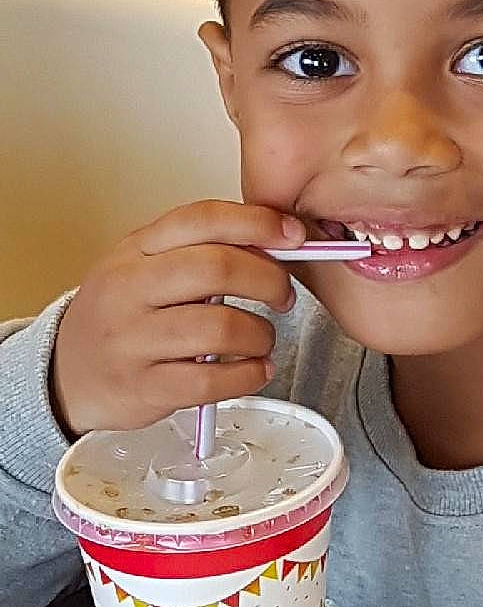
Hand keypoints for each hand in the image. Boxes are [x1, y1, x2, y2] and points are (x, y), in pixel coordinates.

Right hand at [51, 201, 304, 437]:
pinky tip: (254, 370)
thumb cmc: (121, 312)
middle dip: (269, 280)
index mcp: (138, 249)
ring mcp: (133, 340)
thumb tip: (276, 239)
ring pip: (221, 327)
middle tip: (283, 295)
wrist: (65, 372)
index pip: (203, 219)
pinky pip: (211, 381)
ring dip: (261, 334)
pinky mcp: (143, 387)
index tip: (293, 235)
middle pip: (218, 269)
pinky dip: (248, 375)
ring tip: (262, 339)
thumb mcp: (147, 264)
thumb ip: (202, 248)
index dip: (257, 223)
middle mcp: (131, 289)